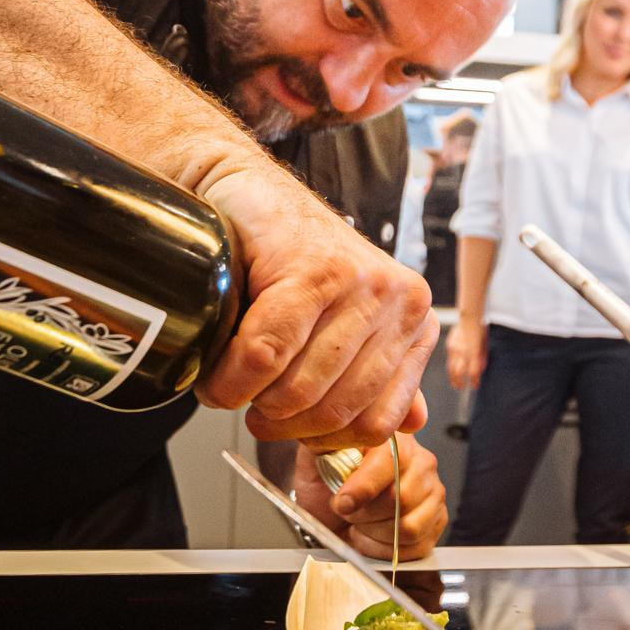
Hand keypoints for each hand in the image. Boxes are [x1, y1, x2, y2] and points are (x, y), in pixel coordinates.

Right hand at [197, 163, 435, 447]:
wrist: (245, 190)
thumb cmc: (287, 255)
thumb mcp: (344, 315)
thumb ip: (380, 372)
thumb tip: (413, 423)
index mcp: (411, 317)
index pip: (379, 420)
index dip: (323, 439)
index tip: (288, 429)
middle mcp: (396, 299)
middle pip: (336, 410)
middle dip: (281, 425)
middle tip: (250, 412)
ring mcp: (357, 282)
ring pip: (300, 389)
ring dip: (250, 403)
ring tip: (229, 388)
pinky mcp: (312, 270)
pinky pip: (265, 355)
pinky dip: (231, 378)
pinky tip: (217, 376)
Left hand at [293, 435, 447, 559]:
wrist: (332, 509)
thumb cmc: (327, 483)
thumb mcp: (317, 458)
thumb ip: (325, 445)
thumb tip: (332, 440)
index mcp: (393, 438)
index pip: (389, 463)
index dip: (363, 488)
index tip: (343, 503)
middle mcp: (421, 462)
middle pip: (400, 500)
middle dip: (365, 514)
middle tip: (348, 512)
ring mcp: (433, 492)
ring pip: (408, 527)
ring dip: (375, 533)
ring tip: (361, 523)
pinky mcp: (437, 521)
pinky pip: (416, 547)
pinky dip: (387, 549)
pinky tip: (373, 536)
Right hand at [446, 316, 487, 389]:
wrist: (469, 317)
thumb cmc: (481, 330)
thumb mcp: (485, 344)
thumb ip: (482, 357)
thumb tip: (480, 369)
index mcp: (473, 352)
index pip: (473, 371)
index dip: (474, 381)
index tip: (475, 386)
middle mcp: (463, 351)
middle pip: (459, 372)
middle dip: (459, 382)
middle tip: (461, 387)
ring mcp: (454, 348)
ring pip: (451, 367)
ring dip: (453, 377)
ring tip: (455, 384)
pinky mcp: (449, 345)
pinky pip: (449, 358)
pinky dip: (451, 366)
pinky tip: (453, 370)